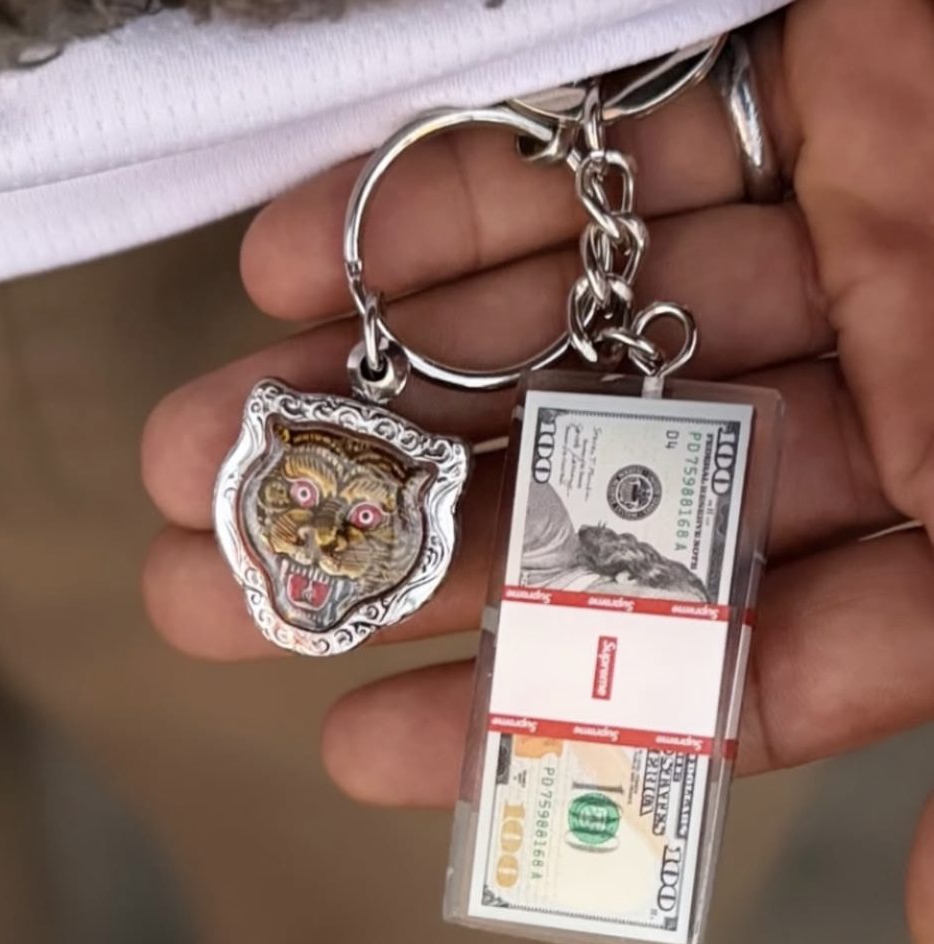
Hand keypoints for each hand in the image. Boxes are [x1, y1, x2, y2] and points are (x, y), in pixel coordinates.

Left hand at [141, 0, 933, 943]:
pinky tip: (292, 272)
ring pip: (546, 333)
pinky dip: (432, 212)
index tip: (354, 743)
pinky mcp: (771, 84)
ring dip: (366, 387)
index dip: (532, 705)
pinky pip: (573, 159)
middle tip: (207, 591)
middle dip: (391, 544)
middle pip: (581, 490)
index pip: (713, 647)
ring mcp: (808, 232)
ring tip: (194, 453)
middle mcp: (869, 380)